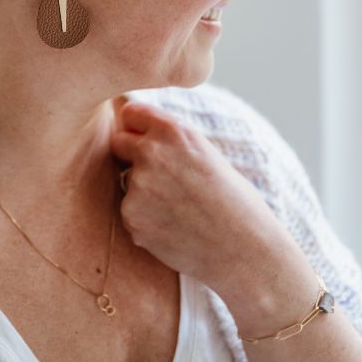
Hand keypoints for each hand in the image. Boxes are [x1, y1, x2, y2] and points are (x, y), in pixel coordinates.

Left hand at [110, 100, 307, 304]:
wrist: (243, 247)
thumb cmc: (232, 200)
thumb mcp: (204, 152)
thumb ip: (169, 140)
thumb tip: (135, 132)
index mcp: (174, 131)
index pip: (131, 114)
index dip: (137, 129)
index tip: (144, 140)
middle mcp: (152, 152)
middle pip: (118, 143)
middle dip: (131, 156)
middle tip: (161, 178)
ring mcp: (139, 185)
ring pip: (126, 181)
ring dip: (141, 192)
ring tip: (179, 208)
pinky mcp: (131, 216)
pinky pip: (129, 212)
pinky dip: (144, 220)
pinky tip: (173, 227)